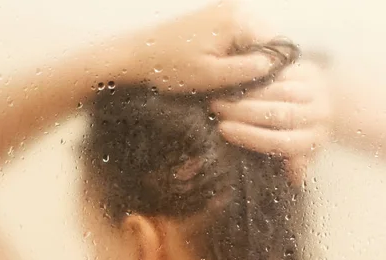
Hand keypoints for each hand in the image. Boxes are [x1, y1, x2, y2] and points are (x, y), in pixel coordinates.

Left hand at [127, 1, 274, 91]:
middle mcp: (237, 8)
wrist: (139, 55)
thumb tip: (274, 67)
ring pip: (255, 43)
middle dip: (258, 68)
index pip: (277, 47)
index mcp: (239, 19)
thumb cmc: (170, 68)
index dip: (271, 73)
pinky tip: (221, 72)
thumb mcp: (211, 76)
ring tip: (228, 83)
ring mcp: (227, 11)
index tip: (257, 93)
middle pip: (268, 43)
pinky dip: (235, 58)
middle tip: (240, 91)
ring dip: (246, 65)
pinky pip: (240, 40)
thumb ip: (246, 71)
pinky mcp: (218, 19)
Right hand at [211, 60, 331, 183]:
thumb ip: (296, 165)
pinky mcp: (309, 71)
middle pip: (277, 115)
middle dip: (244, 112)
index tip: (224, 130)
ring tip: (224, 94)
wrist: (333, 102)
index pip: (278, 142)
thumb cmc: (308, 133)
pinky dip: (259, 77)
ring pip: (279, 92)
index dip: (250, 136)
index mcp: (311, 142)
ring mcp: (313, 92)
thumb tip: (293, 179)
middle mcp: (315, 116)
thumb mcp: (305, 154)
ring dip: (248, 93)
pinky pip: (282, 73)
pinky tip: (239, 80)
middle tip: (218, 110)